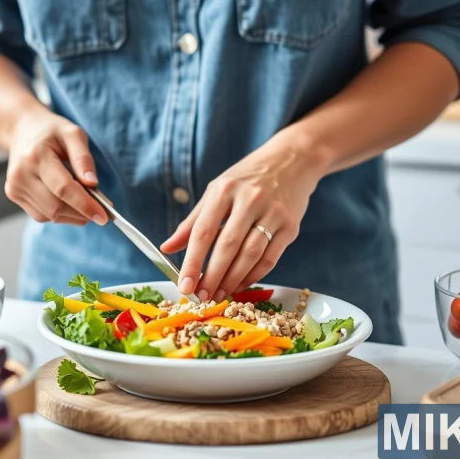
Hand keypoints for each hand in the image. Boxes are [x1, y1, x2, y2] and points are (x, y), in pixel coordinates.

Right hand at [4, 109, 107, 225]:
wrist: (21, 130)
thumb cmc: (50, 131)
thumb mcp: (73, 133)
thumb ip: (83, 158)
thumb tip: (92, 183)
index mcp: (36, 155)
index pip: (63, 188)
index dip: (85, 205)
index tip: (103, 216)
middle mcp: (21, 174)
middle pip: (56, 206)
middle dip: (81, 213)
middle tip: (100, 211)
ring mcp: (15, 186)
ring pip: (50, 215)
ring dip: (72, 216)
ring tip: (85, 204)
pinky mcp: (14, 194)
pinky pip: (41, 215)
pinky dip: (59, 213)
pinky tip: (67, 201)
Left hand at [161, 131, 328, 301]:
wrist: (292, 161)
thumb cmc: (247, 178)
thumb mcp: (217, 191)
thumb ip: (192, 222)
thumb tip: (167, 248)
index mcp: (224, 190)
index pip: (203, 232)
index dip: (192, 262)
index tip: (184, 285)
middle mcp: (249, 200)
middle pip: (227, 246)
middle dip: (212, 276)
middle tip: (202, 297)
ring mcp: (272, 213)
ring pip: (250, 255)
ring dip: (233, 280)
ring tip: (220, 294)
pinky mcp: (290, 225)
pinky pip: (270, 258)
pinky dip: (254, 275)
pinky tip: (240, 284)